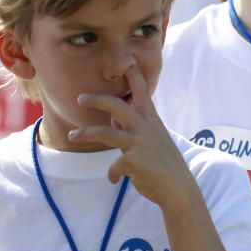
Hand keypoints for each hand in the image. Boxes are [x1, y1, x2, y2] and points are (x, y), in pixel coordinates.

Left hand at [67, 65, 197, 209]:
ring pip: (105, 133)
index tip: (126, 62)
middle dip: (96, 100)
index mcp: (151, 120)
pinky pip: (114, 166)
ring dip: (85, 134)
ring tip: (72, 135)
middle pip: (116, 106)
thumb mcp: (153, 140)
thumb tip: (112, 119)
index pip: (142, 92)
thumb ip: (132, 128)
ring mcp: (139, 143)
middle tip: (80, 98)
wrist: (178, 188)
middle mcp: (145, 128)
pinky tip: (114, 180)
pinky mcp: (133, 161)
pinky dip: (112, 174)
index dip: (134, 76)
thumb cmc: (164, 164)